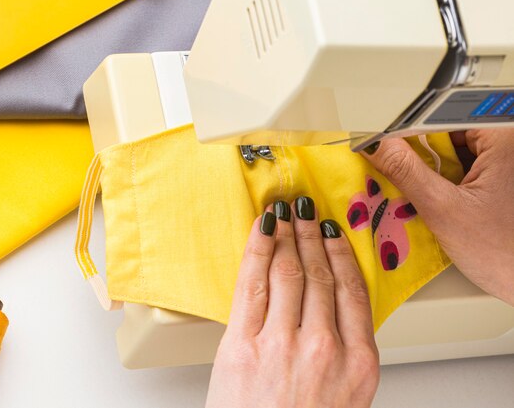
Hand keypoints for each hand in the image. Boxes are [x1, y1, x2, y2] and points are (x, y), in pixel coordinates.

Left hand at [206, 201, 378, 407]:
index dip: (339, 252)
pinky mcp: (243, 344)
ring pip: (288, 273)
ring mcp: (282, 343)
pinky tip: (261, 230)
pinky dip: (258, 249)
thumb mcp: (344, 396)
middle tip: (305, 212)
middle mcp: (324, 347)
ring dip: (286, 236)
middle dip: (309, 236)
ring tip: (284, 214)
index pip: (352, 289)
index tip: (331, 232)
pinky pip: (252, 283)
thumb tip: (333, 305)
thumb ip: (344, 350)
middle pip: (319, 275)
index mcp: (358, 362)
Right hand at [362, 129, 513, 304]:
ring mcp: (509, 162)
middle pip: (449, 135)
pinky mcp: (505, 179)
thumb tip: (378, 146)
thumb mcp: (443, 210)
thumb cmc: (506, 254)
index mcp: (505, 139)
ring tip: (440, 202)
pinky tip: (448, 205)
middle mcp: (510, 145)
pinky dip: (449, 183)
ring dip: (436, 173)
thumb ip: (407, 172)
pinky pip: (467, 168)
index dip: (410, 136)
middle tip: (420, 188)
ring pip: (456, 152)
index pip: (441, 119)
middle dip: (425, 159)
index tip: (387, 151)